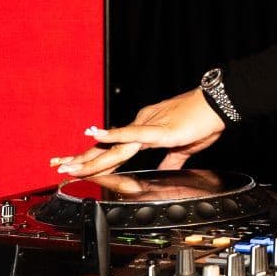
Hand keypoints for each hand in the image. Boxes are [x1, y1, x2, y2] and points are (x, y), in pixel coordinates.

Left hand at [50, 88, 224, 177]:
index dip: (94, 158)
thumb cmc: (204, 122)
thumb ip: (171, 160)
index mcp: (145, 131)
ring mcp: (146, 127)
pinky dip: (112, 134)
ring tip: (68, 165)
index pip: (115, 148)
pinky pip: (131, 133)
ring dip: (89, 157)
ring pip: (112, 147)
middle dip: (81, 160)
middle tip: (58, 166)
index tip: (76, 166)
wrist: (218, 105)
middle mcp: (140, 126)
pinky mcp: (157, 130)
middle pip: (106, 148)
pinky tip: (95, 133)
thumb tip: (165, 170)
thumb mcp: (185, 147)